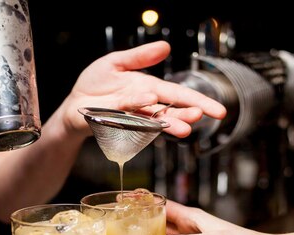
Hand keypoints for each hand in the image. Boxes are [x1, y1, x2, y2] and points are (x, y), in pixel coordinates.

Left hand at [61, 41, 226, 138]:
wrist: (75, 103)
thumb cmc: (96, 84)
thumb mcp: (117, 62)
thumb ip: (140, 57)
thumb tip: (166, 47)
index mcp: (149, 90)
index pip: (179, 96)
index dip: (199, 102)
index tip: (219, 111)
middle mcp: (144, 106)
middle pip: (171, 111)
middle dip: (187, 115)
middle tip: (202, 117)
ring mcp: (131, 117)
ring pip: (154, 121)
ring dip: (169, 124)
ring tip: (185, 128)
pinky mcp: (115, 122)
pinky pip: (129, 116)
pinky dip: (139, 110)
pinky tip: (150, 102)